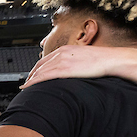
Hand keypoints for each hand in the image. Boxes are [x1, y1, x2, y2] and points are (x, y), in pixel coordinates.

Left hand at [22, 45, 136, 88]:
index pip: (45, 59)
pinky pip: (44, 76)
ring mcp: (62, 61)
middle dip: (31, 75)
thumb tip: (70, 69)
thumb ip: (73, 61)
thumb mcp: (83, 57)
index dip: (36, 68)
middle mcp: (61, 53)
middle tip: (26, 83)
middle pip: (39, 65)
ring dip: (30, 80)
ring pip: (40, 71)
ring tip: (25, 87)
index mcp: (65, 49)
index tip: (32, 75)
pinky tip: (28, 87)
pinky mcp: (64, 69)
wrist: (111, 59)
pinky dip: (33, 82)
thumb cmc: (101, 60)